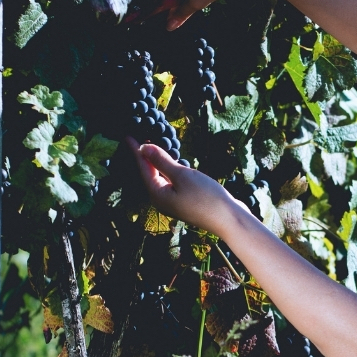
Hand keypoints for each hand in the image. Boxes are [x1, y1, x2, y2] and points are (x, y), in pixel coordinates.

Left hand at [129, 140, 249, 235]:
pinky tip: (171, 163)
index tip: (127, 136)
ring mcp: (174, 202)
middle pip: (149, 174)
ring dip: (156, 163)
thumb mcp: (182, 175)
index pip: (143, 168)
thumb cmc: (205, 198)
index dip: (136, 150)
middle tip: (137, 138)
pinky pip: (171, 182)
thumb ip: (162, 161)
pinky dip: (168, 170)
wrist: (229, 220)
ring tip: (151, 147)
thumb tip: (144, 149)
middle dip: (144, 157)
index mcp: (157, 194)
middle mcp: (162, 200)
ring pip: (160, 178)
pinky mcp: (185, 201)